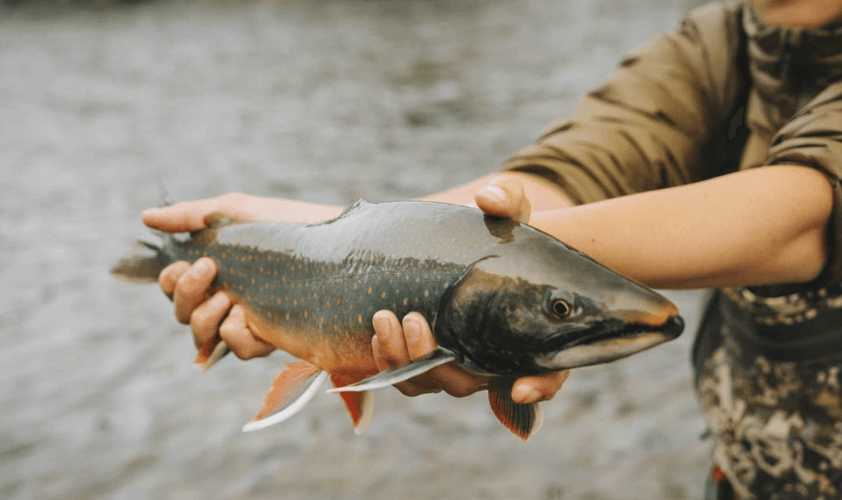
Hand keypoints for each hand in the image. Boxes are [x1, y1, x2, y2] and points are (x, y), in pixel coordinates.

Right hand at [143, 193, 341, 360]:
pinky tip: (248, 318)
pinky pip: (238, 349)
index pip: (174, 286)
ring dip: (205, 318)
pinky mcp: (272, 335)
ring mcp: (249, 318)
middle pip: (182, 313)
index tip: (193, 263)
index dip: (172, 281)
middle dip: (185, 294)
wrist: (336, 241)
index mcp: (217, 269)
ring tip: (231, 299)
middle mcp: (228, 296)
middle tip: (211, 269)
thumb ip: (191, 215)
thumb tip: (144, 217)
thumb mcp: (239, 211)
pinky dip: (235, 336)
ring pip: (203, 336)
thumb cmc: (290, 223)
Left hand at [371, 175, 570, 402]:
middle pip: (473, 383)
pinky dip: (389, 362)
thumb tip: (489, 197)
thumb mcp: (508, 208)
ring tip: (384, 320)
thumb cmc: (496, 230)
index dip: (540, 387)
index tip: (520, 387)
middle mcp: (496, 358)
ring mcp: (458, 362)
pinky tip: (377, 332)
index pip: (549, 375)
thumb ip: (507, 199)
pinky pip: (407, 376)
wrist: (463, 242)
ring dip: (405, 362)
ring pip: (433, 383)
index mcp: (532, 334)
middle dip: (440, 364)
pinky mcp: (425, 358)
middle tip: (416, 320)